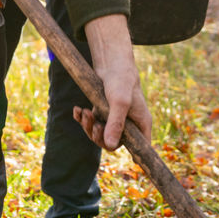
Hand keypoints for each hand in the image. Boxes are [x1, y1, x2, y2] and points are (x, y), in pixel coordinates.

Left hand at [74, 14, 151, 149]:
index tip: (117, 151)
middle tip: (93, 124)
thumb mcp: (119, 102)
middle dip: (99, 136)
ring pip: (99, 134)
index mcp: (140, 124)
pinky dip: (83, 118)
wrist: (111, 62)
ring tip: (85, 112)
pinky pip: (91, 123)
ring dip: (88, 126)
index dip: (131, 156)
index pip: (139, 148)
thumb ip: (116, 124)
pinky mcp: (103, 112)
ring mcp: (115, 119)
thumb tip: (110, 145)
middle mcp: (129, 124)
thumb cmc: (121, 80)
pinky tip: (78, 110)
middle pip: (113, 143)